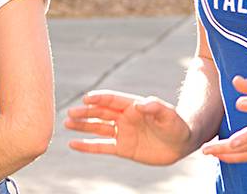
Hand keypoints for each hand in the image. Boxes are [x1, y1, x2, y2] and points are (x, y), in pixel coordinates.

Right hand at [65, 90, 191, 165]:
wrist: (181, 143)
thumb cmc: (176, 124)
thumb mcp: (168, 115)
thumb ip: (156, 107)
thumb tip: (142, 103)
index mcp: (133, 105)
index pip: (112, 100)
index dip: (99, 99)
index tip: (86, 99)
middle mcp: (124, 117)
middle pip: (100, 113)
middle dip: (85, 113)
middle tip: (70, 113)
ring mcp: (122, 132)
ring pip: (98, 128)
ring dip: (82, 126)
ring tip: (66, 124)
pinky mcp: (123, 148)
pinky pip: (102, 146)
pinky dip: (87, 146)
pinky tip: (73, 144)